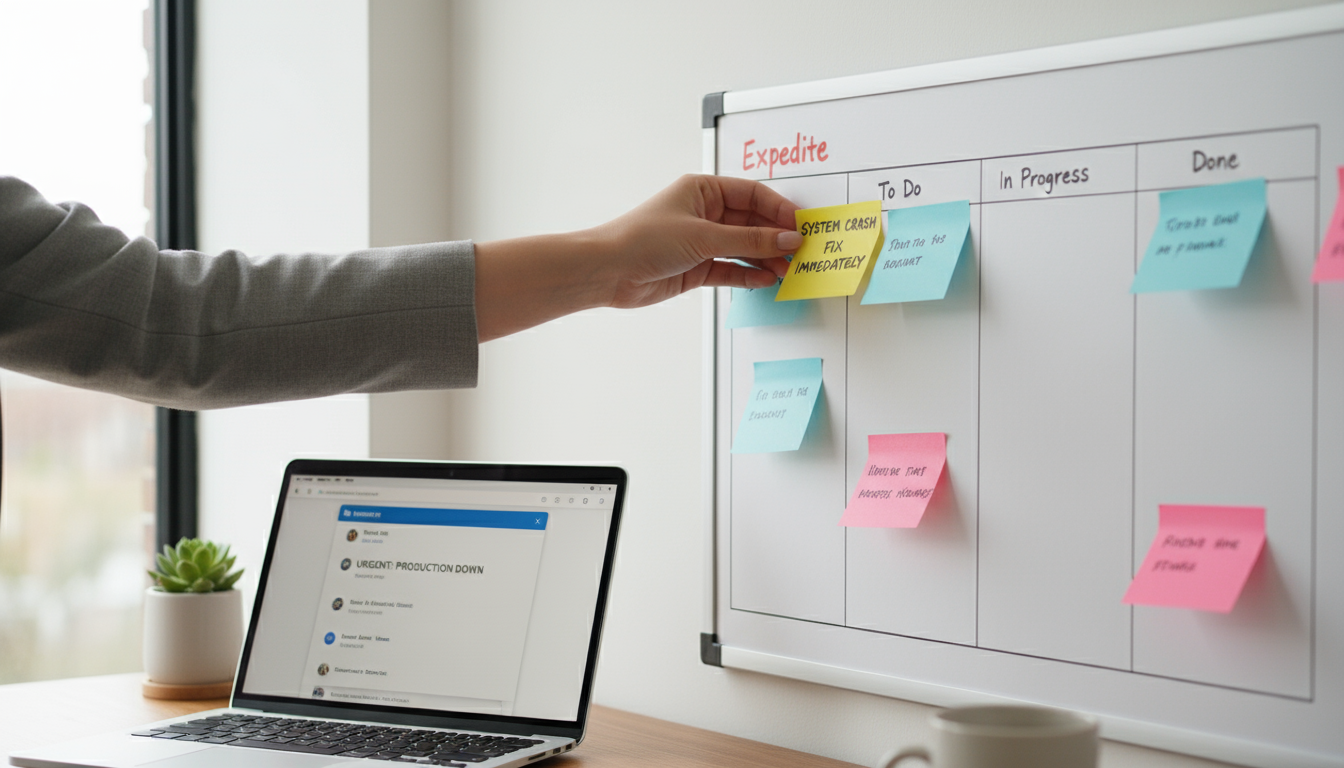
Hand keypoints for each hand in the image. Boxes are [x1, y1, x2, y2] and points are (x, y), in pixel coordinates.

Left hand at [473, 174, 800, 341]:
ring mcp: (701, 241)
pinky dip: (749, 275)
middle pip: (751, 223)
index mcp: (703, 190)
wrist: (607, 271)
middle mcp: (703, 213)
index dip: (778, 209)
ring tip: (788, 270)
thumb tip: (786, 239)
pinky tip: (766, 280)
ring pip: (744, 248)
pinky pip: (732, 270)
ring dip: (765, 259)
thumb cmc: (642, 239)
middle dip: (775, 237)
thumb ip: (749, 241)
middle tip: (800, 251)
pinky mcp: (697, 267)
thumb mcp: (703, 236)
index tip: (799, 226)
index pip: (752, 195)